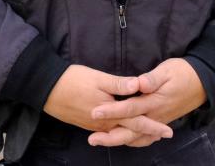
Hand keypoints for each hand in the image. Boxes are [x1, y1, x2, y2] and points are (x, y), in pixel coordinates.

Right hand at [43, 64, 172, 145]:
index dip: (153, 125)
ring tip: (147, 136)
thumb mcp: (98, 78)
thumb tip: (140, 85)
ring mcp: (94, 125)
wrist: (46, 88)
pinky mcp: (86, 124)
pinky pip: (108, 133)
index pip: (137, 121)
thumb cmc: (73, 80)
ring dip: (134, 136)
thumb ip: (119, 84)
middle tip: (163, 136)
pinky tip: (121, 131)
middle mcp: (104, 124)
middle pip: (129, 132)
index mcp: (110, 113)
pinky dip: (119, 134)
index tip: (168, 131)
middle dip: (147, 134)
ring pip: (118, 134)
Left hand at [86, 58, 206, 146]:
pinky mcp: (161, 121)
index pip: (129, 109)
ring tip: (101, 141)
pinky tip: (124, 140)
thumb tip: (138, 83)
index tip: (95, 112)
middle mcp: (155, 116)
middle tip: (92, 139)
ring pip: (137, 137)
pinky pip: (146, 137)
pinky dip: (134, 141)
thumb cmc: (183, 73)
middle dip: (110, 136)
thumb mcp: (167, 70)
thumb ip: (152, 79)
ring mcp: (158, 121)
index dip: (111, 111)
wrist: (203, 82)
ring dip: (119, 140)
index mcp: (154, 102)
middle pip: (130, 131)